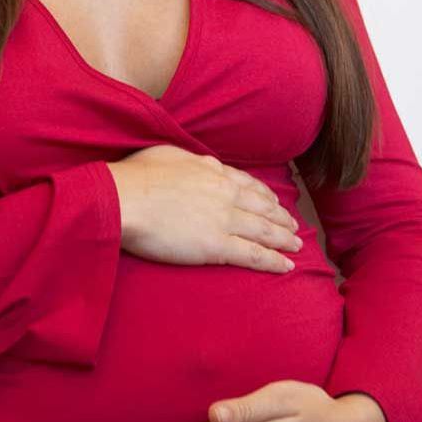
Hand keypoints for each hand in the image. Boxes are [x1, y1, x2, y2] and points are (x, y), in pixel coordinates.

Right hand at [107, 145, 302, 271]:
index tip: (275, 203)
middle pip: (263, 208)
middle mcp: (225, 194)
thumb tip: (198, 162)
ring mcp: (224, 220)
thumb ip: (190, 160)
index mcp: (213, 172)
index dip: (265, 196)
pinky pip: (253, 254)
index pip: (248, 185)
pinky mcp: (216, 245)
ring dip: (284, 240)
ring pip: (264, 231)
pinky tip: (286, 266)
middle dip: (281, 219)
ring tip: (297, 247)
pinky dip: (273, 261)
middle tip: (294, 227)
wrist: (124, 198)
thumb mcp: (168, 155)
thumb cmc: (135, 177)